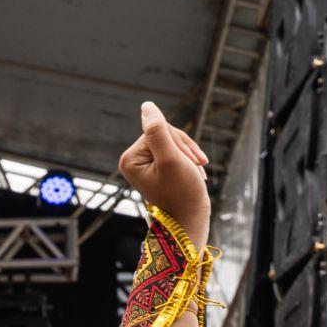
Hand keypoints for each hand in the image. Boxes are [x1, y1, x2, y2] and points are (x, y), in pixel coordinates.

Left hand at [118, 101, 210, 238]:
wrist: (190, 220)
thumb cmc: (182, 192)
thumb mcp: (171, 159)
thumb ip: (158, 132)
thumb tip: (147, 105)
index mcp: (129, 158)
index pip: (157, 130)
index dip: (177, 142)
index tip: (185, 163)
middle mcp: (132, 160)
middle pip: (164, 134)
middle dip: (184, 149)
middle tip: (195, 167)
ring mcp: (144, 164)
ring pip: (172, 142)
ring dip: (189, 155)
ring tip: (197, 172)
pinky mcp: (156, 167)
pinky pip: (175, 151)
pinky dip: (188, 161)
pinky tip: (196, 173)